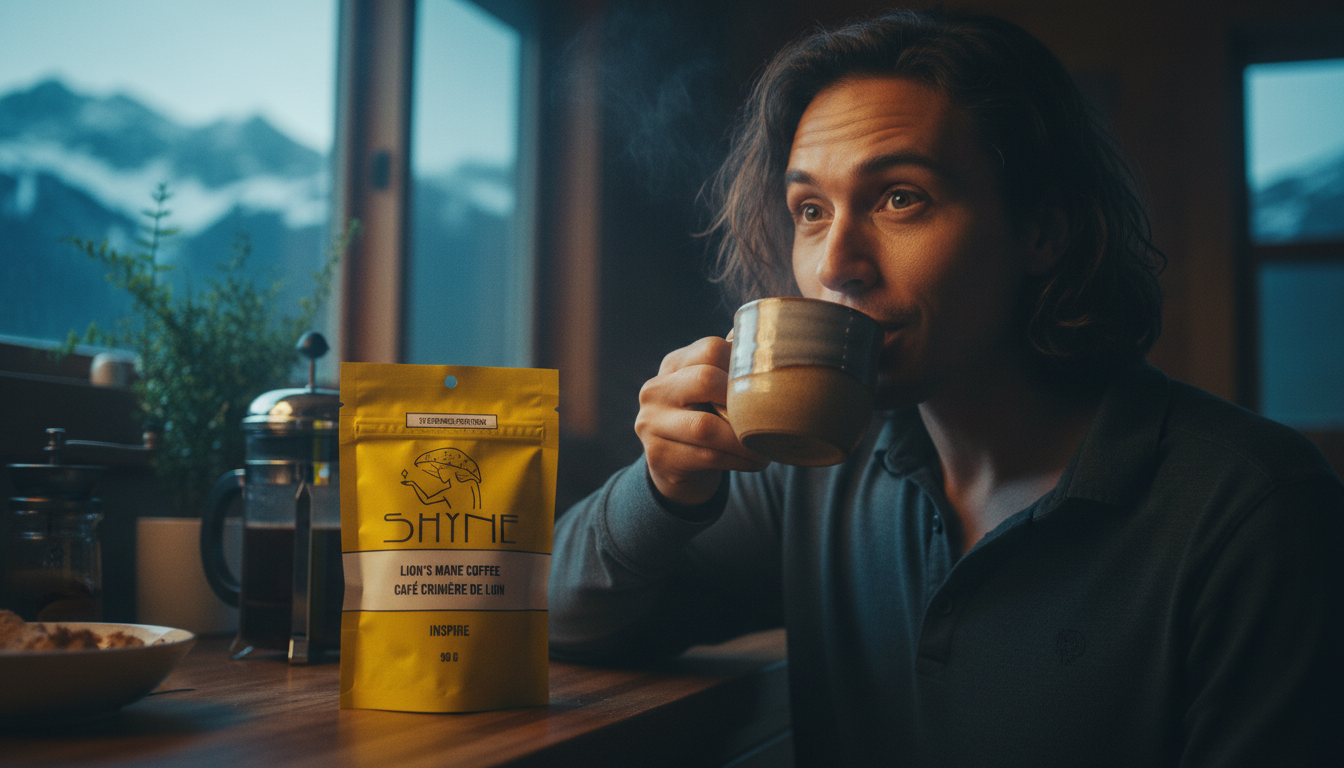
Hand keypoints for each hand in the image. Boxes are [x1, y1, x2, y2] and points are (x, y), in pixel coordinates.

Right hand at [635, 335, 768, 505]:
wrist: (673, 467)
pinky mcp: (659, 456)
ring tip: (768, 447)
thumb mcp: (710, 392)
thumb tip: (780, 347)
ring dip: (744, 440)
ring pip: (705, 427)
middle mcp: (655, 390)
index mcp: (673, 365)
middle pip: (704, 379)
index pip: (710, 349)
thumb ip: (732, 370)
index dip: (743, 365)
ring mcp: (651, 424)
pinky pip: (707, 456)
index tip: (766, 386)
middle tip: (769, 417)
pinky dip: (738, 460)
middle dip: (742, 401)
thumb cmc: (705, 420)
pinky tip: (755, 462)